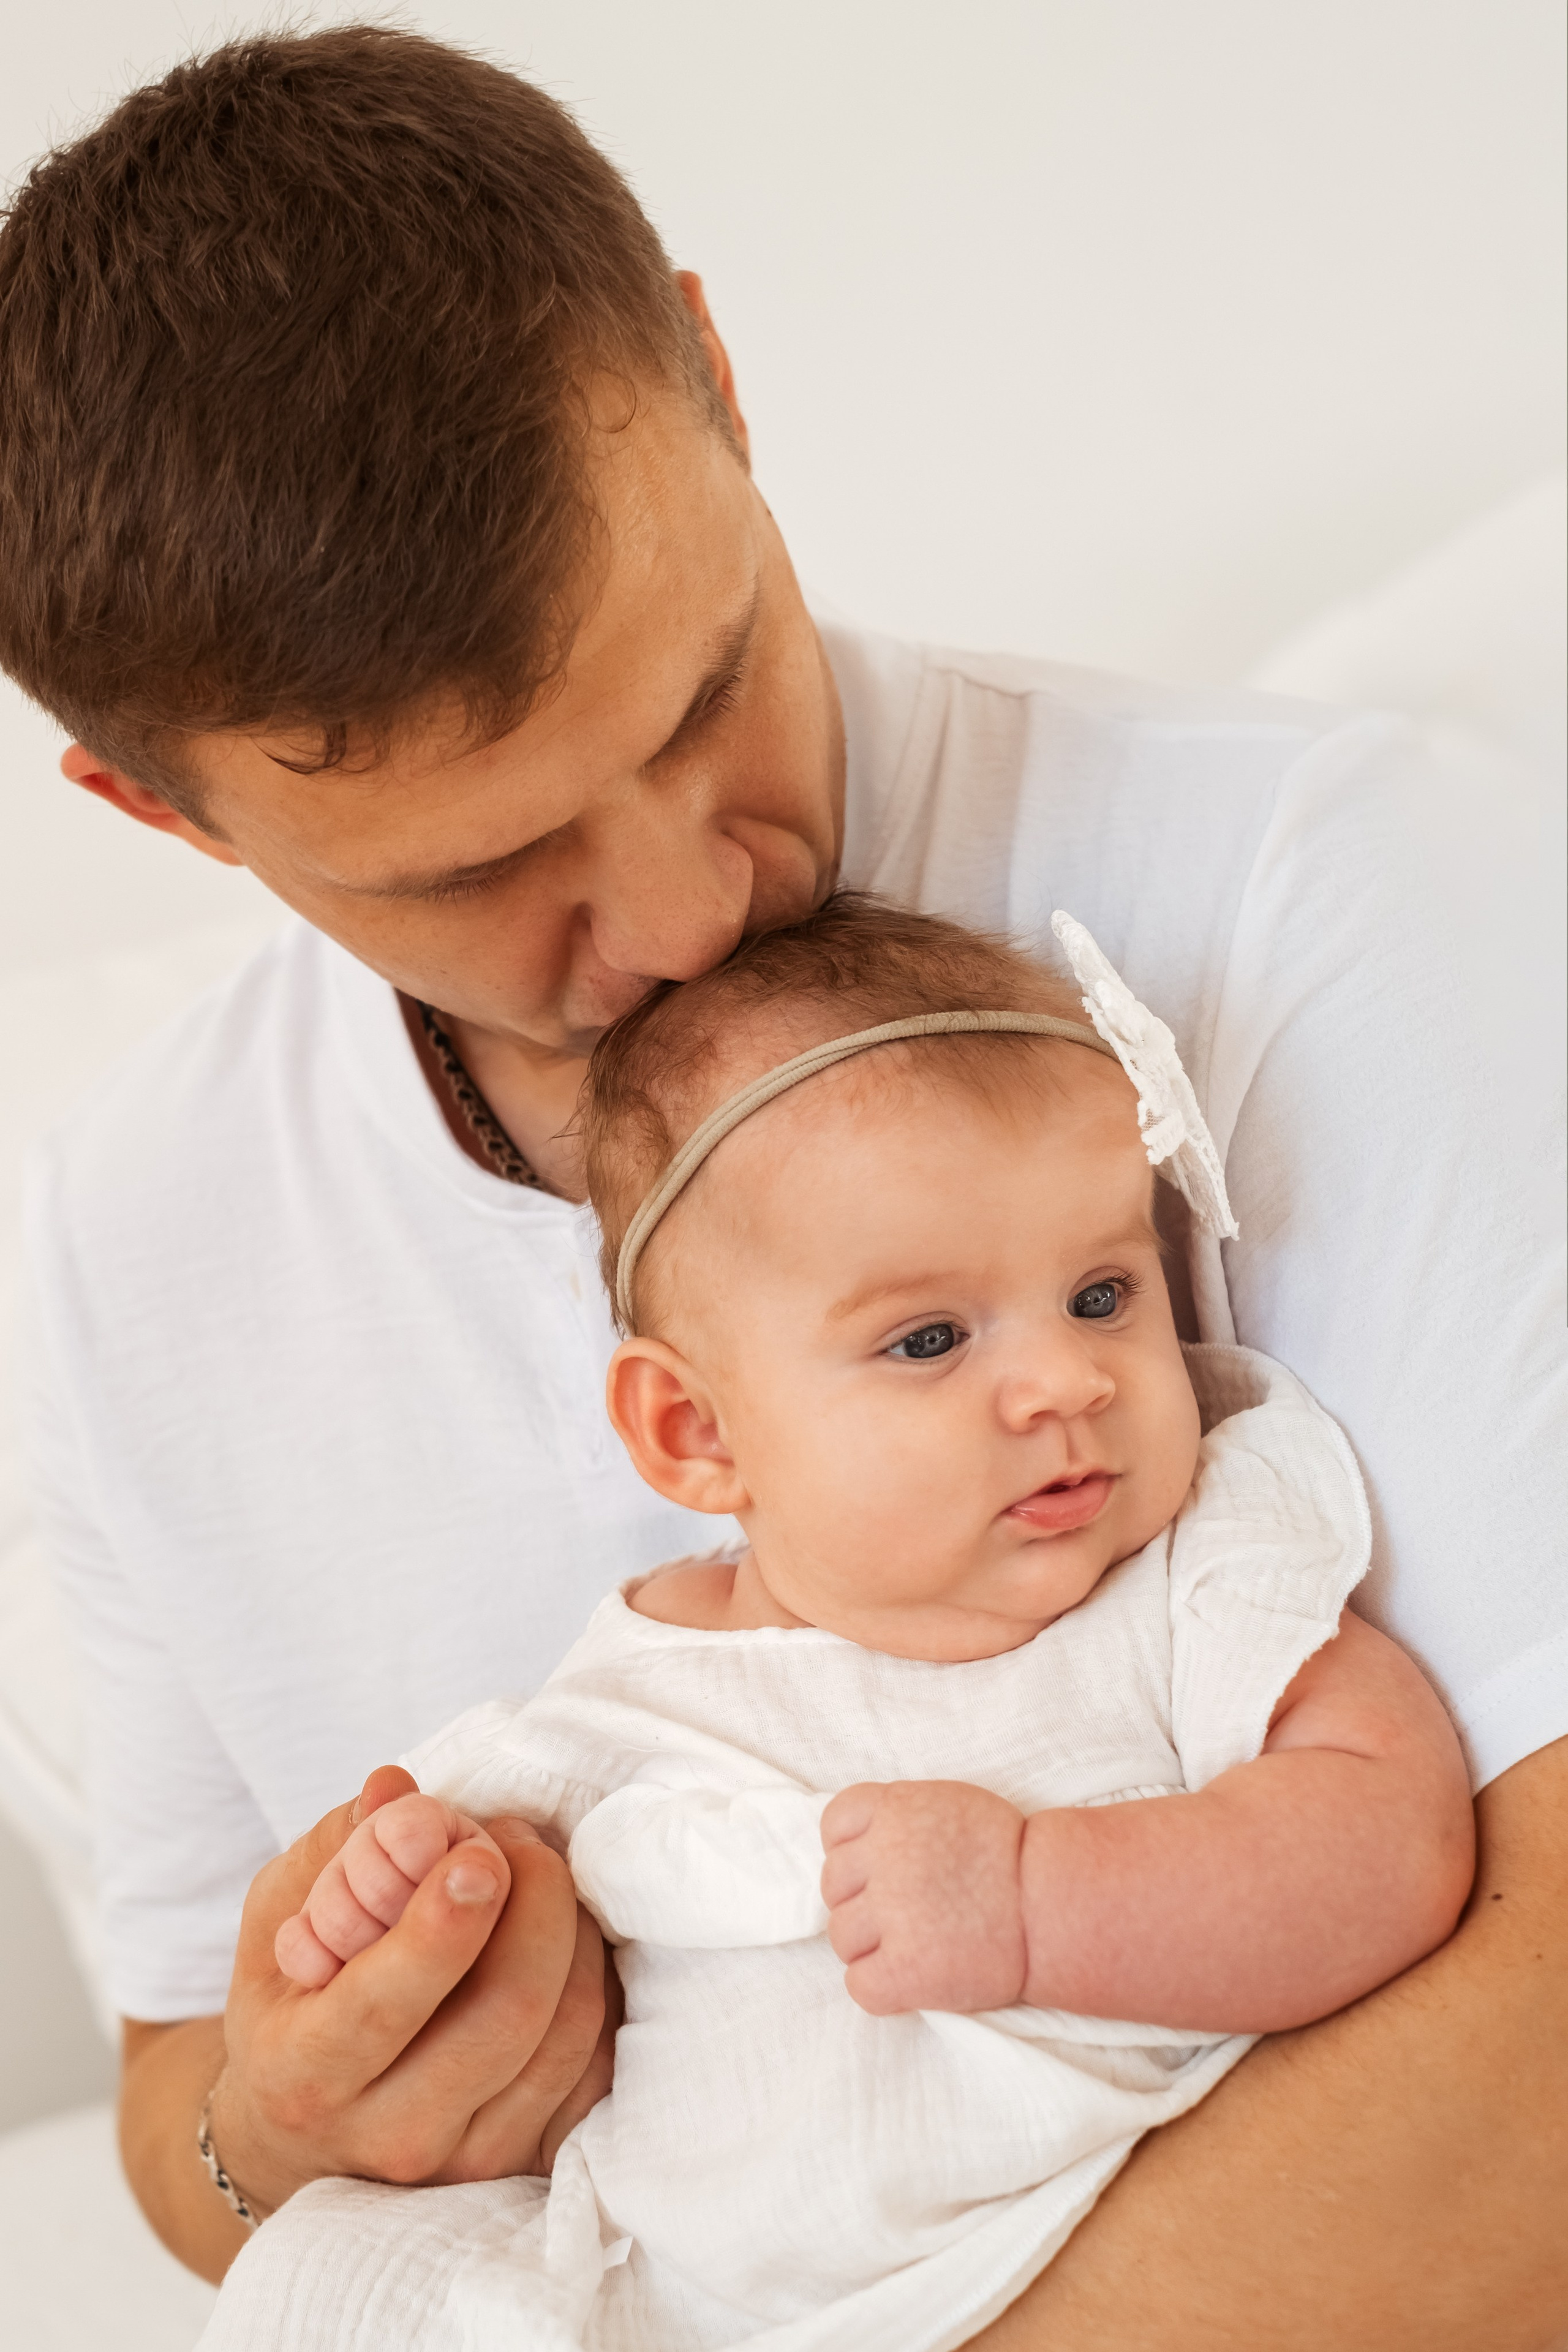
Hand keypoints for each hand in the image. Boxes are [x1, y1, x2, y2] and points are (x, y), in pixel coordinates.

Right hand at [209, 1766, 612, 2214]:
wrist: (301, 2134)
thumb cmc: (292, 2001)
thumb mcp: (278, 1918)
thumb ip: (335, 1850)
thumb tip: (395, 1789)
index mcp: (305, 2073)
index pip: (385, 2003)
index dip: (442, 1925)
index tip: (477, 1853)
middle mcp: (390, 2134)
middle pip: (505, 2012)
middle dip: (535, 1902)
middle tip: (515, 1837)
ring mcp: (467, 2160)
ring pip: (566, 2031)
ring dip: (573, 1930)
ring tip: (534, 1875)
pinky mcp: (528, 2161)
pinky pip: (595, 2063)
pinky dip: (592, 1982)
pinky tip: (557, 1938)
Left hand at [820, 1779, 1027, 2014]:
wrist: (1053, 1905)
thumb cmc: (1007, 1855)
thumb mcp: (949, 1806)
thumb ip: (898, 1819)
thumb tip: (857, 1848)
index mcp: (895, 1809)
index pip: (834, 1825)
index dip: (852, 1850)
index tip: (879, 1866)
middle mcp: (885, 1857)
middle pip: (833, 1886)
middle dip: (862, 1901)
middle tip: (906, 1913)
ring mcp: (892, 1914)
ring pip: (840, 1937)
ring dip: (869, 1946)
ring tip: (915, 1944)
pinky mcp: (905, 1970)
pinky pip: (859, 1985)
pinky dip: (879, 1987)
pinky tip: (912, 1978)